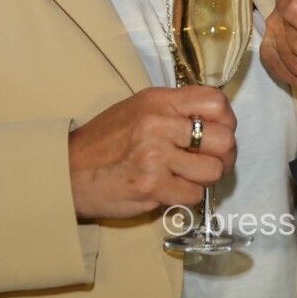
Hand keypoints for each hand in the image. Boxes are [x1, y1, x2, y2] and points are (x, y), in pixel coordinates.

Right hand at [66, 86, 235, 219]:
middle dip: (225, 156)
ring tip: (188, 177)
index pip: (216, 102)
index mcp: (159, 100)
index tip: (221, 132)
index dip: (228, 121)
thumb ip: (175, 110)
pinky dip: (186, 197)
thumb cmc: (106, 141)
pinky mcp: (151, 186)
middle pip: (223, 139)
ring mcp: (155, 155)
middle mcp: (159, 123)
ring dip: (205, 179)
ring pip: (212, 171)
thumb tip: (217, 122)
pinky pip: (193, 195)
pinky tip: (170, 190)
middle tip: (213, 163)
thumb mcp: (139, 109)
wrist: (68, 170)